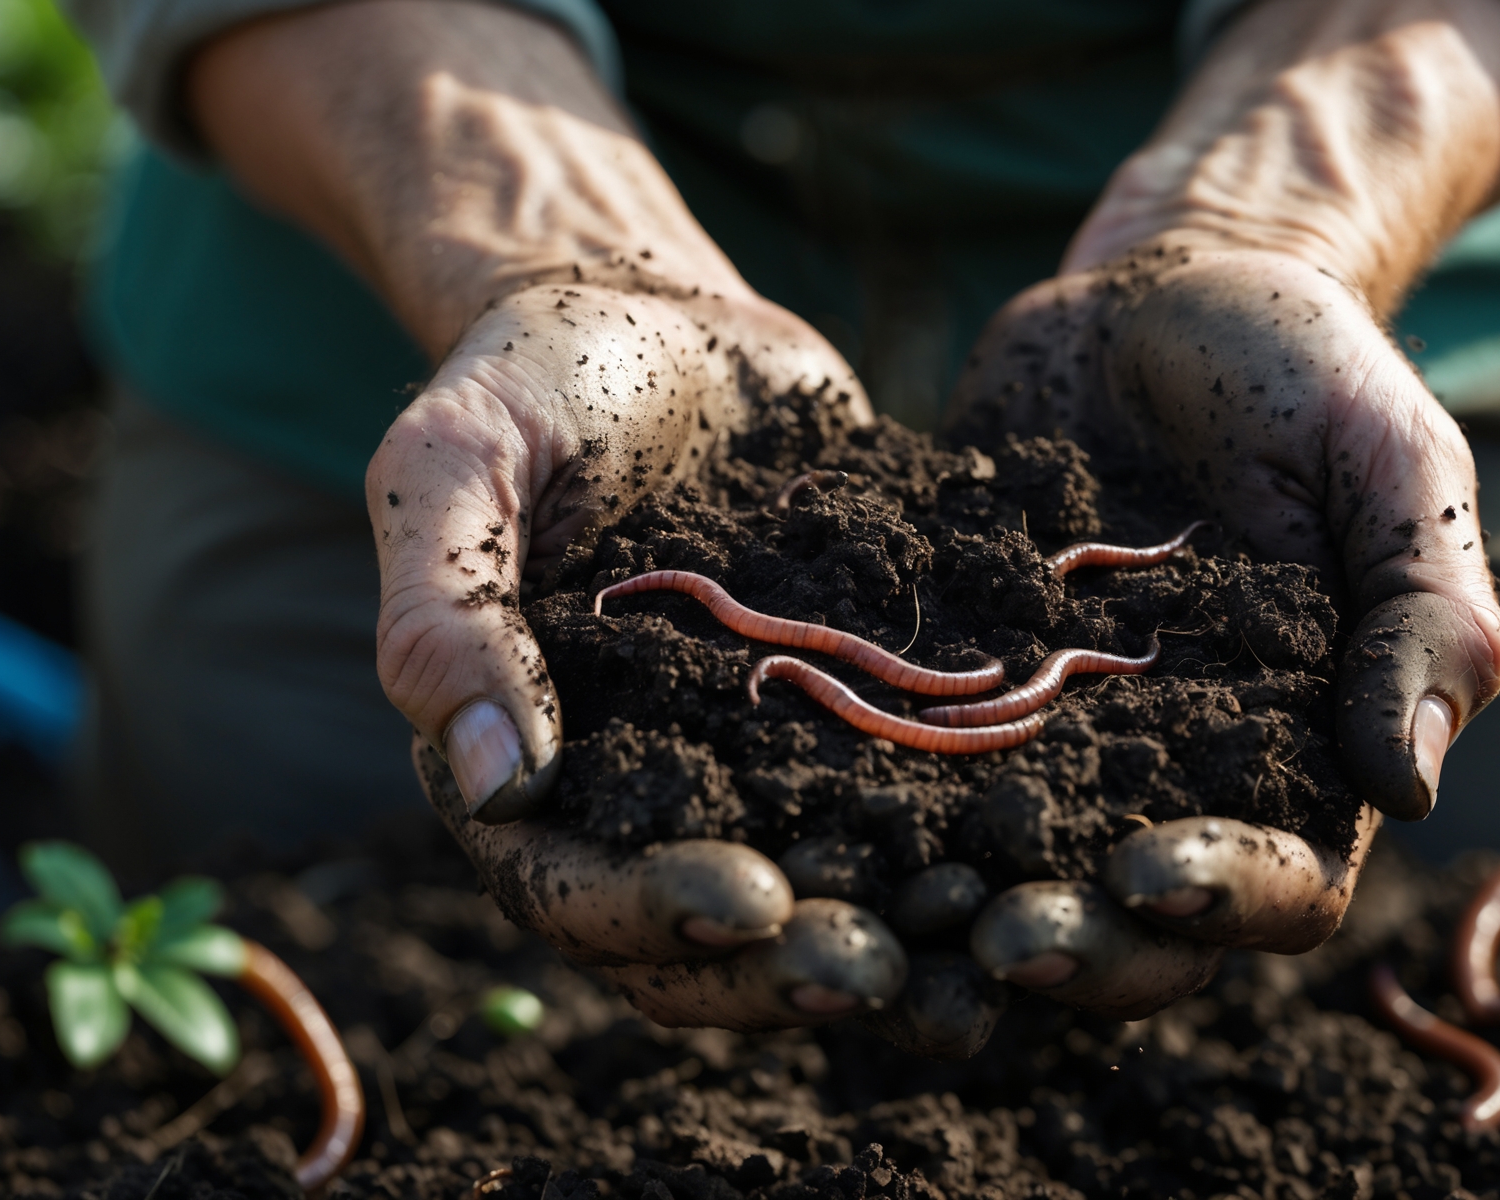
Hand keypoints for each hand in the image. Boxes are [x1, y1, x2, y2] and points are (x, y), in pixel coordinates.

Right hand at [189, 1, 908, 1030]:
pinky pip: (912, 786)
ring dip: (902, 933)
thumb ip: (448, 616)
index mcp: (529, 768)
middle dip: (794, 965)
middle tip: (887, 972)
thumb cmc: (535, 383)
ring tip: (989, 942)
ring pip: (828, 887)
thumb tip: (498, 785)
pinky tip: (1050, 828)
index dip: (655, 914)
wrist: (666, 317)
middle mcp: (651, 790)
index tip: (753, 904)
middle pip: (714, 928)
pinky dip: (974, 824)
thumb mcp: (455, 467)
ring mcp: (763, 757)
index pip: (577, 887)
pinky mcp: (855, 708)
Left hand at [934, 0, 1499, 1015]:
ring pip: (998, 869)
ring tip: (876, 922)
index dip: (1223, 898)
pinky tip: (786, 796)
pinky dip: (845, 794)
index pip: (1282, 878)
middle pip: (1127, 916)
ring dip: (945, 910)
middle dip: (1071, 940)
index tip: (1151, 876)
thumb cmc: (1298, 370)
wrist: (1148, 297)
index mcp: (1295, 754)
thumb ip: (1422, 615)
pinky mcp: (942, 685)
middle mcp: (1164, 778)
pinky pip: (894, 758)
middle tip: (997, 943)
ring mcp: (1043, 741)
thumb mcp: (1389, 464)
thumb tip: (1410, 789)